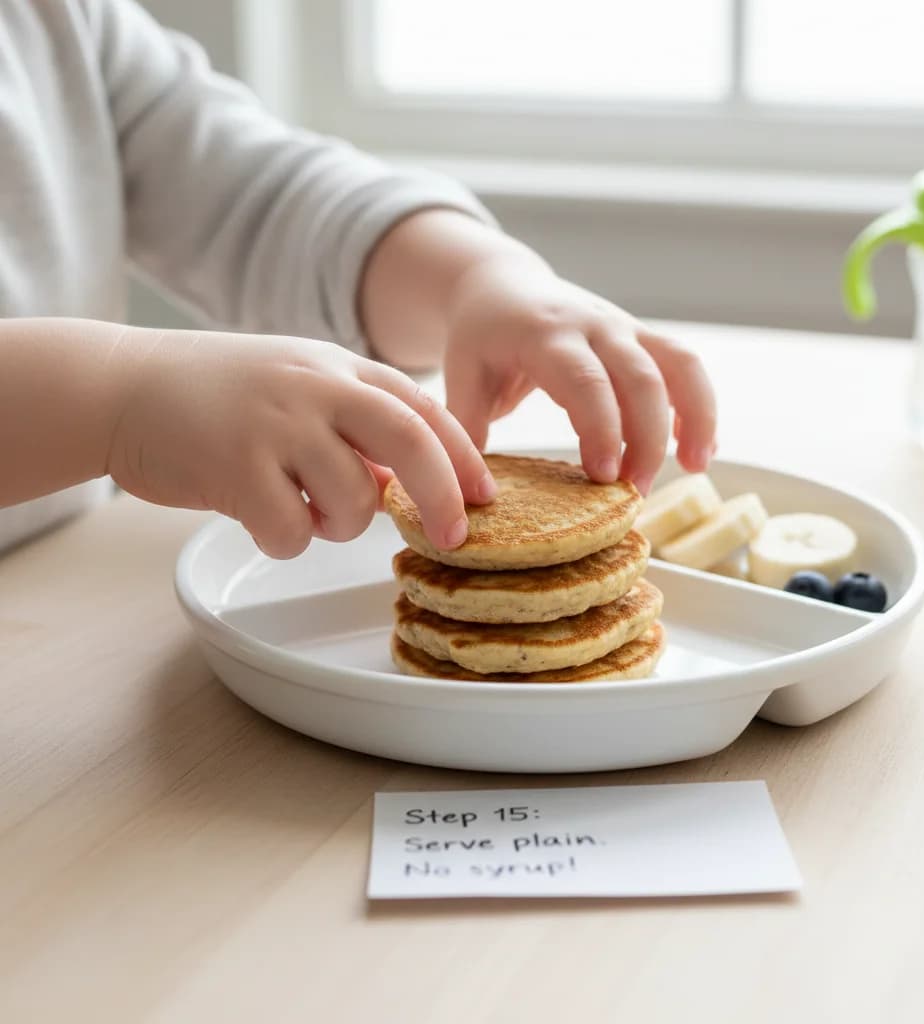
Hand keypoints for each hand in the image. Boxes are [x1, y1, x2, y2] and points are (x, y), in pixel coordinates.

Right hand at [108, 330, 493, 556]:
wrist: (124, 386)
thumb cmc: (222, 394)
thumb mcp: (300, 384)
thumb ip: (358, 423)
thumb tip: (406, 482)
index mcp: (339, 366)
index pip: (424, 409)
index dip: (464, 457)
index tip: (485, 497)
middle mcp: (315, 387)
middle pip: (410, 442)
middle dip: (443, 496)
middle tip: (455, 537)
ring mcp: (276, 424)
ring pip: (353, 501)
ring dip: (340, 524)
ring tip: (303, 507)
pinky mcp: (235, 467)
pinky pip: (294, 531)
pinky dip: (288, 539)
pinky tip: (259, 514)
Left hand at [442, 255, 716, 494]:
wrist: (502, 284)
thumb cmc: (481, 337)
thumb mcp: (461, 376)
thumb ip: (467, 428)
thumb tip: (472, 493)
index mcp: (545, 334)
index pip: (585, 381)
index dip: (601, 429)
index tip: (604, 476)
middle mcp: (594, 325)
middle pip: (640, 378)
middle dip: (647, 438)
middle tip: (635, 492)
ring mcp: (625, 328)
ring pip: (678, 364)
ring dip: (695, 416)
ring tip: (696, 467)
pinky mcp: (643, 337)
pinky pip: (684, 366)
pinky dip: (698, 406)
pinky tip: (698, 450)